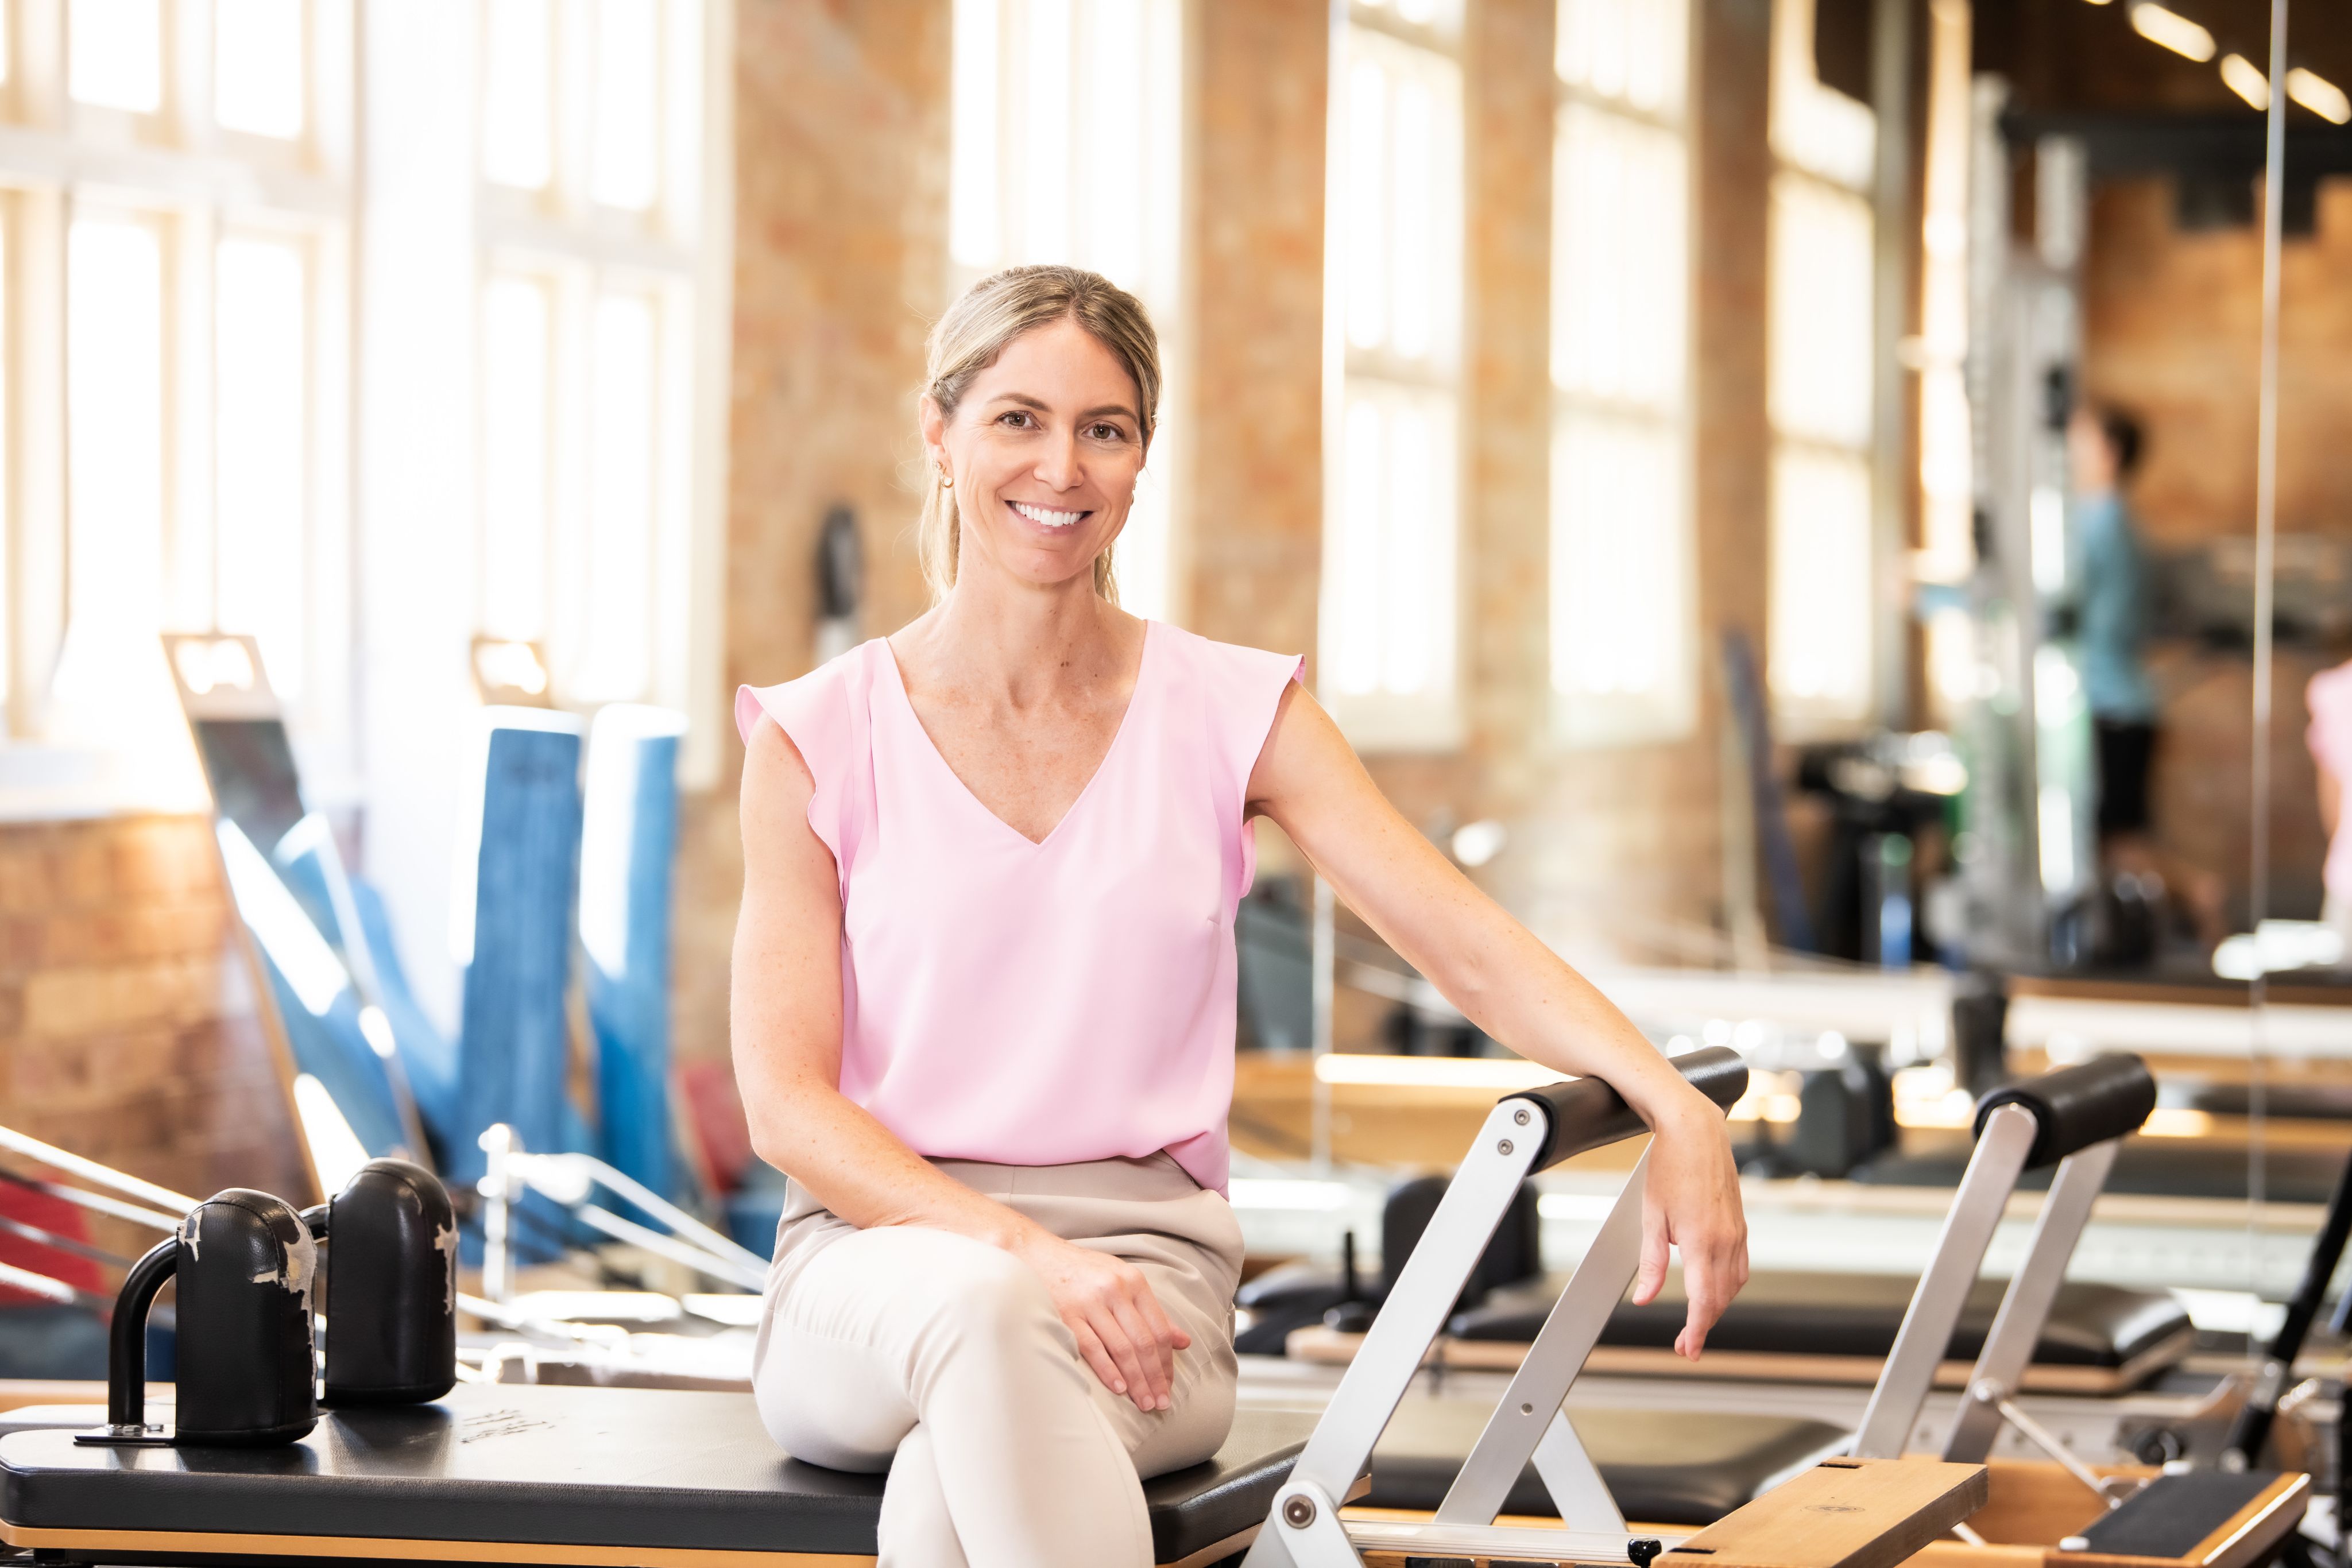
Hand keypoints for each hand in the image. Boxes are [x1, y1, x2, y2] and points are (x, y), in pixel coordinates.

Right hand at [1012, 1230, 1190, 1411]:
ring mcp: (1090, 1302)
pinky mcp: (1066, 1315)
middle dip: (1155, 1377)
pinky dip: (1107, 1370)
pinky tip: (1118, 1388)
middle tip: (1160, 1403)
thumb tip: (1183, 1341)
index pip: (1159, 1328)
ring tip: (1143, 1402)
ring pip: (1122, 1348)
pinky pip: (1092, 1347)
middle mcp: (1115, 1290)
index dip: (1167, 1361)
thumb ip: (1152, 1311)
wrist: (1036, 1255)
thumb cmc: (1083, 1271)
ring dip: (1136, 1380)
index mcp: (1133, 1281)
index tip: (1169, 1385)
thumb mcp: (1122, 1280)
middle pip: (1143, 1342)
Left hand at [1633, 1092, 1749, 1358]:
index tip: (1688, 1349)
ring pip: (1734, 1284)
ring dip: (1718, 1306)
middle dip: (1704, 1324)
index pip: (1704, 1301)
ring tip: (1697, 1319)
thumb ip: (1652, 1262)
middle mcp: (1726, 1240)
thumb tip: (1645, 1298)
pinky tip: (1715, 1288)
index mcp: (1702, 1241)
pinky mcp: (1740, 1223)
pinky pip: (1740, 1265)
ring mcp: (1737, 1231)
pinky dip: (1728, 1284)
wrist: (1695, 1131)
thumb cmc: (1669, 1167)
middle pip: (1720, 1298)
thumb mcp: (1651, 1217)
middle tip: (1686, 1342)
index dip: (1696, 1331)